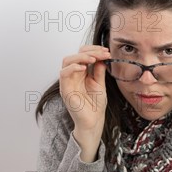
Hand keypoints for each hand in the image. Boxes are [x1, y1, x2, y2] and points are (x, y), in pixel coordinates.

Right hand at [59, 45, 109, 160]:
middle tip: (103, 54)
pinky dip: (73, 67)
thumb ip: (99, 70)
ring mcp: (68, 82)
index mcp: (81, 73)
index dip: (94, 50)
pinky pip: (63, 73)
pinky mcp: (65, 89)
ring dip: (81, 56)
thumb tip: (102, 57)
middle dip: (90, 51)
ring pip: (67, 60)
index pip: (83, 54)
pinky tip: (84, 68)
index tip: (107, 52)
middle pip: (75, 54)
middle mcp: (73, 75)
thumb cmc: (95, 105)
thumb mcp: (100, 84)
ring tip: (94, 59)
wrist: (93, 121)